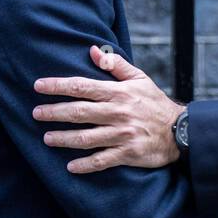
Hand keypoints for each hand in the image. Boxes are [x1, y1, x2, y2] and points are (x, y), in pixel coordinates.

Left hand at [33, 45, 181, 171]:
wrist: (181, 130)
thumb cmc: (156, 103)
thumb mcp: (140, 78)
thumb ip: (115, 65)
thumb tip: (92, 50)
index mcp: (119, 93)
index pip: (82, 86)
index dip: (58, 86)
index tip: (38, 86)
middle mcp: (118, 113)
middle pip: (79, 112)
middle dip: (54, 112)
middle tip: (36, 113)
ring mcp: (122, 134)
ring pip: (86, 137)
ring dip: (64, 138)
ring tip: (47, 138)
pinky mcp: (128, 153)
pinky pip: (102, 160)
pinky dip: (85, 165)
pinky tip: (70, 166)